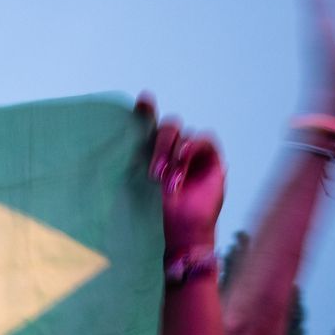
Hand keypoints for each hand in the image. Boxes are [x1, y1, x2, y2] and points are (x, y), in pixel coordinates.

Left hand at [142, 97, 223, 251]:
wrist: (180, 234)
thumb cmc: (156, 213)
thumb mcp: (137, 184)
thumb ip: (132, 158)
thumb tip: (123, 133)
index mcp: (152, 153)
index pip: (148, 125)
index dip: (145, 111)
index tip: (143, 101)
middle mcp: (172, 149)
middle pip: (166, 128)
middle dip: (159, 145)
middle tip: (154, 173)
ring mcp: (191, 151)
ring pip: (182, 135)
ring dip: (174, 154)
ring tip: (169, 181)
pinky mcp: (210, 157)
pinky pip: (203, 139)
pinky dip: (192, 148)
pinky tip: (183, 163)